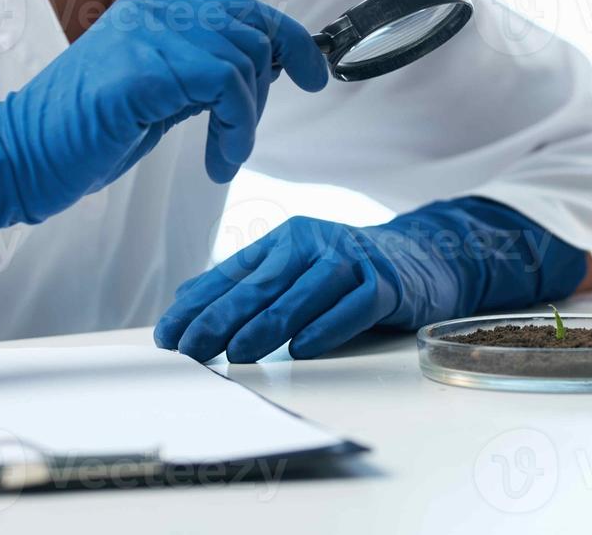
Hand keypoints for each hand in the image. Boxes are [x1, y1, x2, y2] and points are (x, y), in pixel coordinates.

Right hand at [0, 0, 330, 286]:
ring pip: (241, 57)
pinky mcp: (140, 71)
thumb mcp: (155, 99)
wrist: (16, 159)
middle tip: (241, 136)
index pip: (241, 8)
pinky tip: (218, 161)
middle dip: (266, 87)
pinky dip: (235, 128)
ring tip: (225, 154)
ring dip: (247, 118)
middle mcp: (150, 16)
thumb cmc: (80, 140)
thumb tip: (260, 74)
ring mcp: (143, 38)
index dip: (286, 36)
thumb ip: (200, 78)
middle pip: (250, 27)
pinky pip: (222, 83)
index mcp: (151, 16)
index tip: (314, 74)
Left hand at [153, 198, 589, 362]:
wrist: (423, 256)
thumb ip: (248, 282)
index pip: (231, 273)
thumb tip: (188, 303)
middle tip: (192, 349)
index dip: (197, 305)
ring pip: (303, 294)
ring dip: (269, 325)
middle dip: (221, 318)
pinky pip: (353, 305)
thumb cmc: (347, 269)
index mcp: (285, 239)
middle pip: (262, 284)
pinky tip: (303, 348)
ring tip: (238, 353)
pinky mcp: (386, 283)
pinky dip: (328, 326)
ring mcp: (352, 260)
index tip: (168, 336)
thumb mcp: (295, 267)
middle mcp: (314, 243)